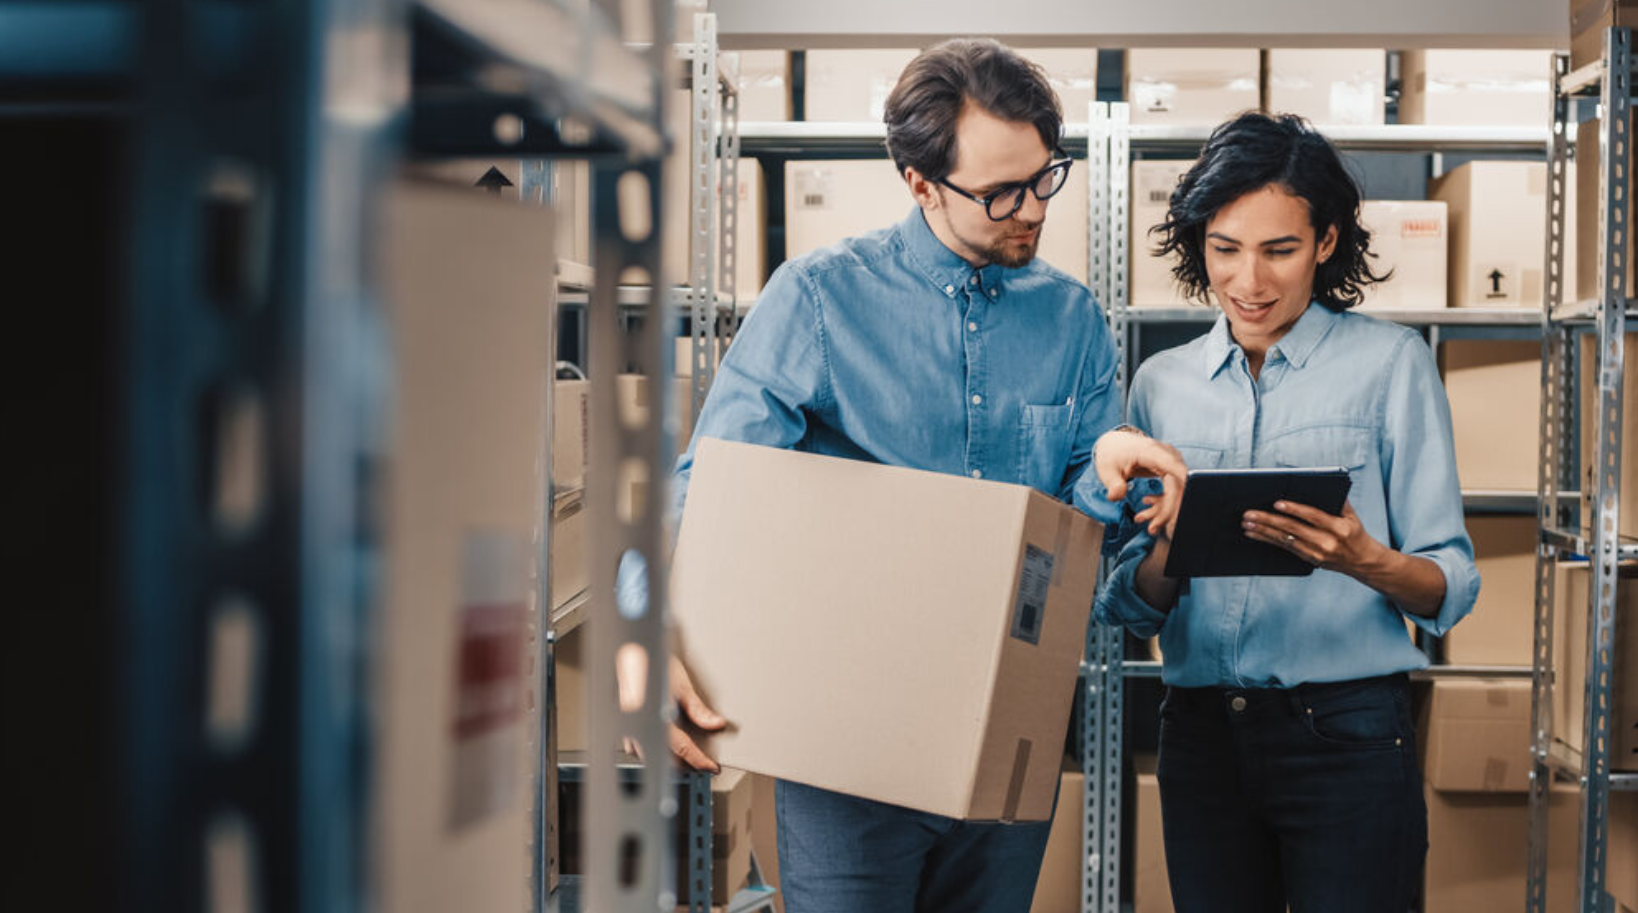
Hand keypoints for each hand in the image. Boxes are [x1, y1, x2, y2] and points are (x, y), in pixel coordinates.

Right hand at [618, 651, 725, 771]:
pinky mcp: (623, 723)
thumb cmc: (651, 663)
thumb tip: (715, 723)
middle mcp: (640, 726)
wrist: (630, 652)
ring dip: (667, 757)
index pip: (682, 748)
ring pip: (649, 754)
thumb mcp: (681, 685)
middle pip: (665, 757)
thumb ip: (698, 709)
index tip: (710, 766)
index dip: (699, 760)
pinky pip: (637, 745)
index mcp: (656, 717)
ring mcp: (628, 727)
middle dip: (684, 762)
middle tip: (700, 760)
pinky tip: (660, 740)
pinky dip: (651, 747)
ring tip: (684, 752)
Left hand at [1094, 429, 1187, 536]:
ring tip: (1152, 527)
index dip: (1183, 487)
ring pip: (1180, 488)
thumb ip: (1113, 484)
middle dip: (1170, 508)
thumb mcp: (1107, 470)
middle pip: (1179, 483)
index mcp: (1152, 451)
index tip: (1183, 506)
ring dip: (1170, 509)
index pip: (1175, 468)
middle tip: (1153, 528)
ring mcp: (1171, 461)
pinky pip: (1176, 489)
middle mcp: (1167, 454)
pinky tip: (1154, 518)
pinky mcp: (1171, 469)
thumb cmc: (1111, 455)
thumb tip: (1116, 496)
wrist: (1114, 444)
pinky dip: (1168, 504)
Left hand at [1242, 500, 1385, 576]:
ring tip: (1247, 523)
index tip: (1276, 503)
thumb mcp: (1352, 516)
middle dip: (1269, 520)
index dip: (1294, 509)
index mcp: (1339, 528)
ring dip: (1263, 531)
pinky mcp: (1310, 560)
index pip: (1313, 516)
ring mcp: (1317, 553)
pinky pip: (1285, 548)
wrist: (1363, 562)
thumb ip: (1339, 500)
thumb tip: (1322, 483)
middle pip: (1293, 529)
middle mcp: (1327, 542)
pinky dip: (1268, 540)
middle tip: (1249, 514)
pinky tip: (1254, 534)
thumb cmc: (1355, 533)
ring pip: (1285, 540)